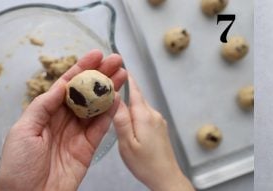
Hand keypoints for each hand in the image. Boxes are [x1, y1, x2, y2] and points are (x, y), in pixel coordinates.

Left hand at [0, 49, 127, 190]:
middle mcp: (61, 121)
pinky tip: (118, 99)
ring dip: (109, 90)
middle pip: (84, 93)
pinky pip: (101, 128)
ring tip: (122, 75)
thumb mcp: (23, 131)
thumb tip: (61, 87)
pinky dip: (111, 113)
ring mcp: (76, 135)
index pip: (65, 86)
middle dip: (100, 75)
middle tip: (116, 61)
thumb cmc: (17, 168)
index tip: (95, 55)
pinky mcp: (87, 149)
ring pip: (96, 107)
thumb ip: (43, 106)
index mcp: (43, 114)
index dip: (81, 69)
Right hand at [113, 75, 193, 190]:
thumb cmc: (145, 164)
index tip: (114, 64)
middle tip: (105, 81)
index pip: (133, 89)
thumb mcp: (127, 143)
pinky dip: (133, 113)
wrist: (166, 177)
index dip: (124, 76)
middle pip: (135, 96)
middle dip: (122, 88)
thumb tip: (114, 97)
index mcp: (144, 115)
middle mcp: (153, 114)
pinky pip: (143, 114)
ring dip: (126, 102)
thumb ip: (120, 119)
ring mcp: (158, 120)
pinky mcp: (159, 128)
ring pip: (139, 106)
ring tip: (110, 100)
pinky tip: (124, 118)